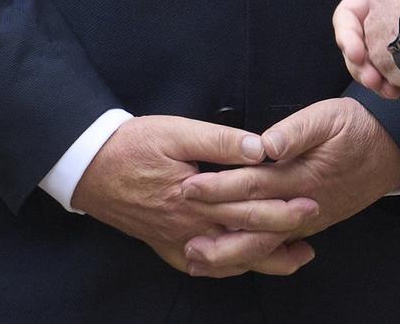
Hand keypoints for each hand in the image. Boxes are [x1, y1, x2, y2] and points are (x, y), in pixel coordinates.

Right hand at [73, 116, 309, 274]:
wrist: (87, 167)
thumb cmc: (131, 145)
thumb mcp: (175, 131)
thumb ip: (219, 141)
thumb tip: (260, 148)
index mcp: (196, 198)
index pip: (250, 210)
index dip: (284, 210)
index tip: (311, 204)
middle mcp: (189, 228)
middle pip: (246, 238)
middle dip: (283, 234)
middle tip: (312, 226)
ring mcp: (177, 242)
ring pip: (229, 260)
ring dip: (264, 259)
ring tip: (294, 256)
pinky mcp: (165, 246)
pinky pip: (203, 267)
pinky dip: (228, 269)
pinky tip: (243, 265)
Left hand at [179, 98, 399, 275]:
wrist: (392, 150)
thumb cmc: (356, 128)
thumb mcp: (327, 117)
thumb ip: (295, 132)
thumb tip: (266, 146)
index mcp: (302, 177)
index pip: (252, 185)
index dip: (218, 187)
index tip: (188, 187)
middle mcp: (303, 205)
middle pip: (253, 225)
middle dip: (215, 229)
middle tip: (181, 233)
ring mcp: (307, 218)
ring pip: (265, 243)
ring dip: (230, 252)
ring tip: (197, 257)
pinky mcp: (310, 222)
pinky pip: (277, 244)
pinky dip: (252, 254)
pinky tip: (231, 257)